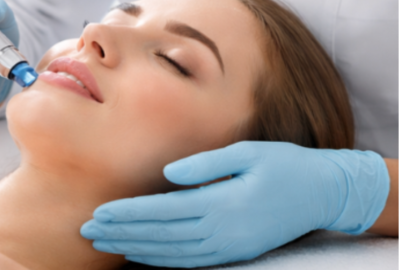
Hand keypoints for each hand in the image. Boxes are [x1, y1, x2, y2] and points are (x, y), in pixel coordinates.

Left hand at [81, 141, 389, 267]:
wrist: (323, 193)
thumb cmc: (283, 164)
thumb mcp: (246, 152)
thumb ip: (205, 165)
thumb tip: (166, 175)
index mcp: (221, 205)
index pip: (161, 213)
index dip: (127, 216)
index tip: (98, 214)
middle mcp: (222, 232)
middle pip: (160, 237)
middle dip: (121, 235)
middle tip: (87, 232)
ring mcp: (229, 247)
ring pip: (172, 253)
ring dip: (135, 249)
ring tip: (105, 244)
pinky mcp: (235, 252)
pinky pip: (191, 260)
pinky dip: (162, 260)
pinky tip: (142, 254)